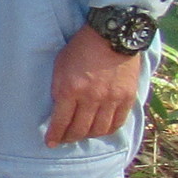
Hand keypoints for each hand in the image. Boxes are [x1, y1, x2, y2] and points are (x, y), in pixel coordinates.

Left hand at [45, 26, 142, 146]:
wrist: (113, 35)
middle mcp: (91, 98)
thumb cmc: (81, 48)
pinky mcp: (127, 98)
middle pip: (80, 129)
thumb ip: (59, 89)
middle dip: (69, 138)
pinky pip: (117, 123)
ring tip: (82, 134)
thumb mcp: (60, 66)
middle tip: (64, 140)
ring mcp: (111, 99)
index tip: (50, 142)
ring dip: (88, 136)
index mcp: (70, 89)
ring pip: (98, 130)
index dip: (54, 135)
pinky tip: (100, 129)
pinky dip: (107, 130)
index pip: (61, 121)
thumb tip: (58, 111)